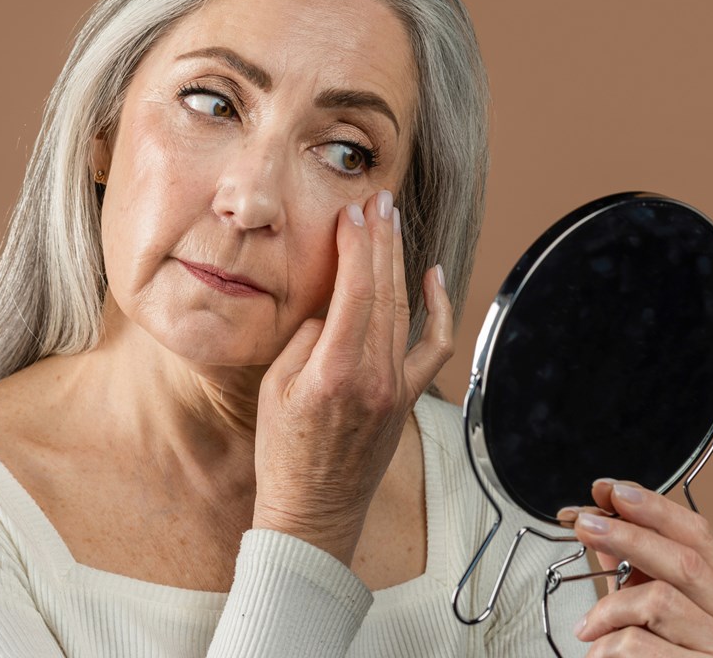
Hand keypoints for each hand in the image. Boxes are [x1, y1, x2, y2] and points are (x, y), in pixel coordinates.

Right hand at [251, 189, 453, 564]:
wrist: (314, 511)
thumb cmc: (284, 454)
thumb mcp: (274, 390)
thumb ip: (305, 340)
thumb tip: (330, 305)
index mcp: (333, 374)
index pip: (352, 292)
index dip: (355, 247)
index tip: (352, 214)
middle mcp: (372, 377)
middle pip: (383, 292)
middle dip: (379, 240)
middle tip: (376, 200)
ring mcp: (396, 388)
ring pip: (405, 310)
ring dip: (399, 260)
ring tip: (391, 221)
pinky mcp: (407, 398)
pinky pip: (432, 346)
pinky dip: (438, 309)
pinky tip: (434, 276)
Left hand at [560, 480, 712, 655]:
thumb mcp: (645, 602)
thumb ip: (624, 559)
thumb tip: (590, 512)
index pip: (697, 534)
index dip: (653, 506)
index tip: (609, 490)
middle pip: (682, 561)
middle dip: (626, 535)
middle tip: (584, 524)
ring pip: (658, 601)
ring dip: (609, 609)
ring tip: (588, 628)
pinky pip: (638, 646)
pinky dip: (606, 646)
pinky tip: (599, 653)